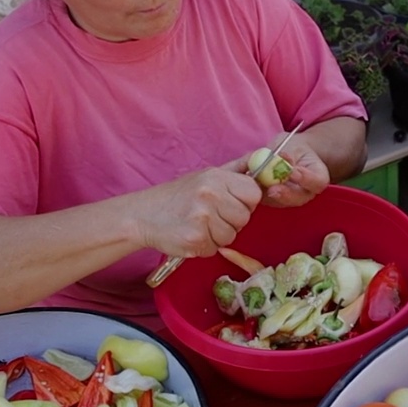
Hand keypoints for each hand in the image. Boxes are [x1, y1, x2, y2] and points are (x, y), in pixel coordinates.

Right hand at [133, 165, 262, 257]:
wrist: (142, 215)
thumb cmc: (177, 196)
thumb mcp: (206, 175)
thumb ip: (236, 170)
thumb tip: (265, 157)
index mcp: (216, 177)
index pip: (253, 193)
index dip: (245, 202)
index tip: (231, 203)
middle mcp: (210, 195)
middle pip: (244, 217)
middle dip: (232, 221)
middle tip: (211, 216)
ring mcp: (202, 218)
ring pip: (231, 235)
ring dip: (218, 236)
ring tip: (199, 225)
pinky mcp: (195, 240)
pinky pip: (215, 248)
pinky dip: (205, 246)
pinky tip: (191, 234)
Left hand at [257, 133, 329, 207]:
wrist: (288, 154)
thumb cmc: (293, 147)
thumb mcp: (292, 144)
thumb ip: (287, 152)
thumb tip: (280, 157)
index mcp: (317, 177)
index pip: (317, 182)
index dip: (306, 178)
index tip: (293, 171)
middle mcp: (306, 192)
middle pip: (298, 198)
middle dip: (285, 194)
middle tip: (272, 189)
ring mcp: (290, 199)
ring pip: (281, 202)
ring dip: (267, 194)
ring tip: (257, 184)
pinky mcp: (273, 201)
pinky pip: (265, 199)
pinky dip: (256, 191)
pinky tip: (248, 181)